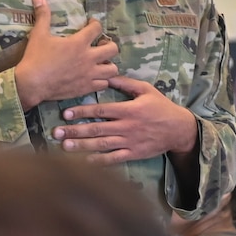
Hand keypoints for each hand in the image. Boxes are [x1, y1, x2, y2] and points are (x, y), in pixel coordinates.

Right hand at [14, 0, 118, 109]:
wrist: (32, 84)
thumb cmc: (36, 58)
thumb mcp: (38, 34)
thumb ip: (43, 15)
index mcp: (78, 43)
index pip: (97, 28)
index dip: (96, 23)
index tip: (91, 24)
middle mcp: (88, 58)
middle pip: (112, 49)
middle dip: (109, 45)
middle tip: (100, 45)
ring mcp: (89, 74)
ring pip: (112, 69)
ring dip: (109, 65)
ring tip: (101, 63)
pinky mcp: (87, 88)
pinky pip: (104, 84)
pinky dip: (102, 80)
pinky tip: (95, 77)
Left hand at [55, 75, 198, 164]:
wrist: (179, 129)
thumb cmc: (161, 107)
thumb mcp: (146, 90)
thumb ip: (125, 83)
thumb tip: (106, 74)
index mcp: (128, 110)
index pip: (100, 111)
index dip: (82, 112)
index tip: (65, 113)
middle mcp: (126, 126)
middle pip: (96, 129)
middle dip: (75, 131)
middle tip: (56, 133)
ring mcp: (129, 142)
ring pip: (102, 144)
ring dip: (82, 146)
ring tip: (64, 147)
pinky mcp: (133, 154)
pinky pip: (114, 158)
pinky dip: (99, 161)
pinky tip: (84, 161)